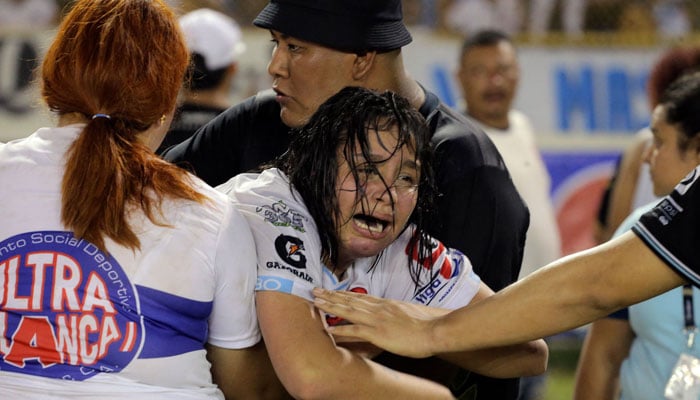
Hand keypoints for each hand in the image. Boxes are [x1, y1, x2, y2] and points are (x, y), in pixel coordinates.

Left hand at [312, 287, 437, 357]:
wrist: (436, 329)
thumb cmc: (428, 324)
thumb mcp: (409, 314)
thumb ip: (398, 313)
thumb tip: (393, 316)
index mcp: (386, 304)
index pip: (360, 297)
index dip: (344, 293)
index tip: (332, 290)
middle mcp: (379, 308)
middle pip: (350, 300)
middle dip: (331, 295)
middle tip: (315, 291)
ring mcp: (377, 320)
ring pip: (348, 311)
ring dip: (330, 306)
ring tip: (316, 303)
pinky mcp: (378, 333)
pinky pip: (355, 330)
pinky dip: (340, 329)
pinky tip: (329, 329)